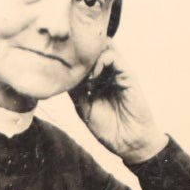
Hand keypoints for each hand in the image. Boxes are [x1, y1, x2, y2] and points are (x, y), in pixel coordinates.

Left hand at [70, 47, 167, 164]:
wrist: (127, 142)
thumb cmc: (107, 127)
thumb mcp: (83, 106)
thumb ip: (75, 89)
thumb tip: (61, 73)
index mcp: (98, 79)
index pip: (85, 58)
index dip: (73, 58)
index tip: (61, 69)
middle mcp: (109, 72)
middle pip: (94, 48)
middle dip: (80, 52)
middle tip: (70, 66)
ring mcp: (119, 72)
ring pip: (102, 47)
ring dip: (88, 58)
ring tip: (81, 76)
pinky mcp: (128, 74)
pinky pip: (113, 56)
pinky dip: (99, 61)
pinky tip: (91, 78)